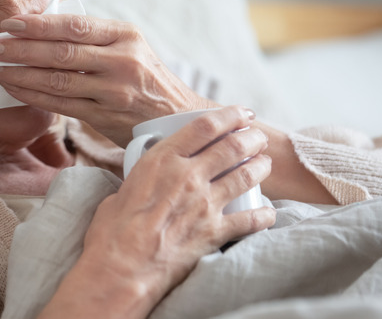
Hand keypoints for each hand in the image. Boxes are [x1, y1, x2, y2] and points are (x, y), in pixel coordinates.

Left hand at [0, 14, 216, 145]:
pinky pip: (61, 105)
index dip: (38, 24)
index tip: (9, 23)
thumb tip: (42, 25)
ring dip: (19, 74)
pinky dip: (33, 96)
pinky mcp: (105, 117)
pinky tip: (13, 89)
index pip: (75, 26)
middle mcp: (122, 61)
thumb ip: (94, 37)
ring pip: (57, 80)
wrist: (177, 118)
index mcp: (126, 35)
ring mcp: (114, 92)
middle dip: (19, 48)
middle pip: (61, 52)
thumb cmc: (146, 78)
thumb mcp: (130, 47)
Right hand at [39, 106, 275, 318]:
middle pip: (232, 146)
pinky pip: (250, 220)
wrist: (121, 269)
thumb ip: (143, 178)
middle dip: (251, 137)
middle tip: (257, 137)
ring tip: (265, 163)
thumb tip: (147, 180)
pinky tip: (269, 212)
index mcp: (162, 160)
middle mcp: (188, 176)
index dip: (229, 115)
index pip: (205, 126)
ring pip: (245, 176)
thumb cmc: (112, 232)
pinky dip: (264, 215)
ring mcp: (204, 204)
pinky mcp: (214, 232)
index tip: (242, 113)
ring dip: (260, 166)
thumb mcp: (123, 188)